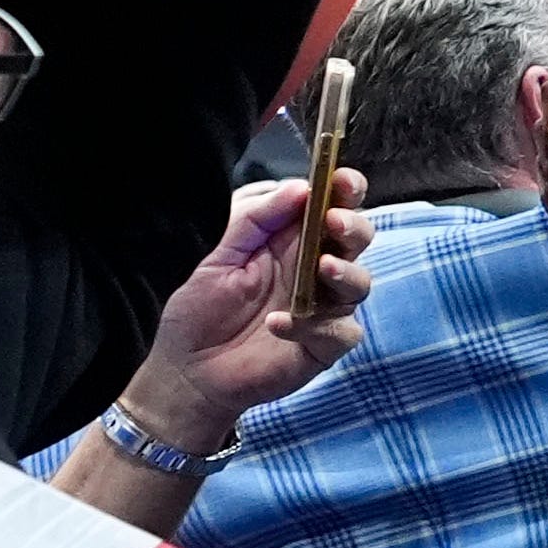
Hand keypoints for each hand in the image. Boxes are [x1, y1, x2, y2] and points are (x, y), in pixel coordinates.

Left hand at [114, 173, 367, 452]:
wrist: (187, 368)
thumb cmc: (200, 307)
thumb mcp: (217, 254)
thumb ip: (253, 219)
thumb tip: (298, 188)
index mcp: (292, 238)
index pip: (329, 205)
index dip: (343, 190)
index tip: (341, 180)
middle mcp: (315, 269)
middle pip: (355, 240)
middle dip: (353, 226)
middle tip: (334, 222)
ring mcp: (324, 307)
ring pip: (360, 283)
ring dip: (346, 272)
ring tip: (321, 268)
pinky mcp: (323, 345)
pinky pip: (339, 332)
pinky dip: (314, 326)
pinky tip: (278, 324)